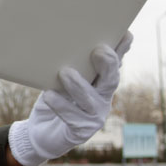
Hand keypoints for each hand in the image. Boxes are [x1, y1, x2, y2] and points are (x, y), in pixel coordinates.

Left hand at [9, 32, 132, 165]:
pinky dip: (60, 105)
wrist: (40, 132)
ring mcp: (94, 117)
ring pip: (90, 100)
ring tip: (65, 73)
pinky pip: (72, 117)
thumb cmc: (53, 99)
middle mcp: (103, 98)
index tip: (125, 33)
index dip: (122, 50)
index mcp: (101, 82)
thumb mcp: (60, 79)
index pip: (115, 64)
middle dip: (108, 64)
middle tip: (99, 50)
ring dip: (79, 85)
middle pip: (111, 80)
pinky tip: (49, 96)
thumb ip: (69, 64)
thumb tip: (64, 38)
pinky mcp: (81, 132)